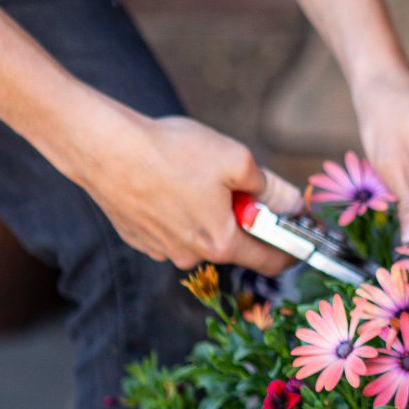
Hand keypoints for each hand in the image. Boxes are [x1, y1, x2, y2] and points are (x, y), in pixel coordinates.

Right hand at [68, 106, 303, 274]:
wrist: (104, 148)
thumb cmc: (171, 152)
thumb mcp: (237, 161)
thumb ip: (272, 189)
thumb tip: (295, 204)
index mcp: (221, 244)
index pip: (271, 261)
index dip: (294, 247)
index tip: (304, 234)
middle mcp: (190, 257)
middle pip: (233, 243)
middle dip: (245, 218)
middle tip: (243, 184)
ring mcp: (160, 250)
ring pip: (199, 233)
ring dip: (208, 212)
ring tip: (195, 174)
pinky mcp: (137, 237)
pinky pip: (171, 227)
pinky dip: (178, 209)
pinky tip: (168, 181)